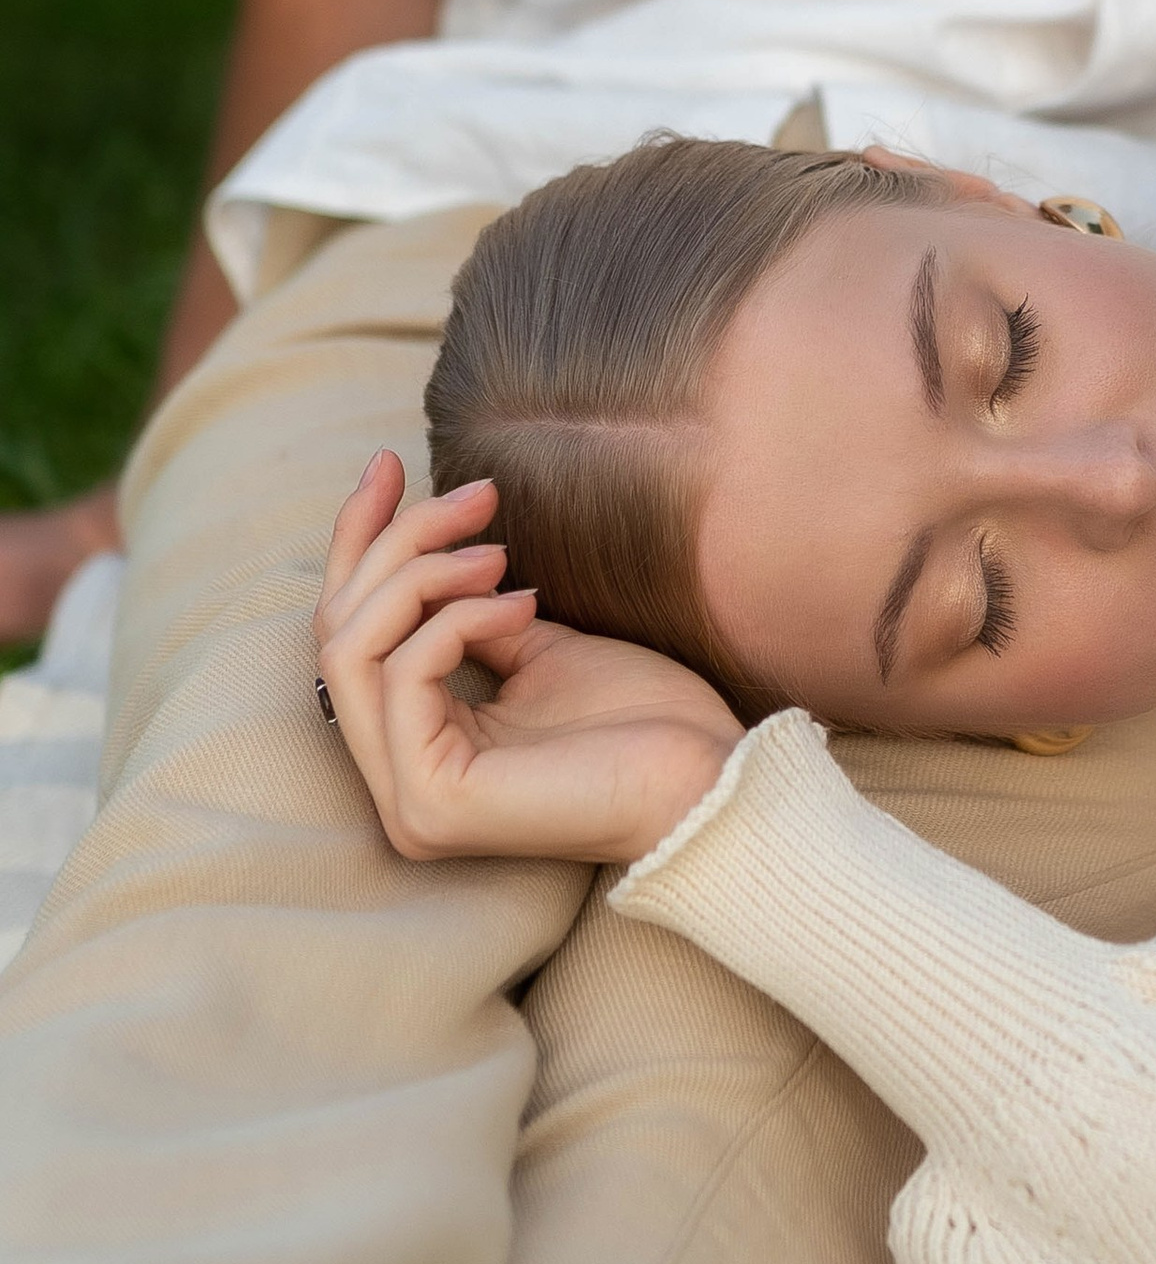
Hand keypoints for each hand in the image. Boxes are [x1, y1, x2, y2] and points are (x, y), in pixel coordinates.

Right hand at [314, 452, 744, 869]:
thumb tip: (426, 554)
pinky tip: (522, 604)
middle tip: (480, 495)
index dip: (357, 541)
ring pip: (353, 648)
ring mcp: (407, 798)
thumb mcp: (539, 645)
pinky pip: (404, 674)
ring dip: (424, 573)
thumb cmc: (644, 717)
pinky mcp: (430, 800)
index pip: (347, 635)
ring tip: (502, 553)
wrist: (708, 779)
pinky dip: (457, 618)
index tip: (389, 463)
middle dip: (398, 540)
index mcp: (417, 749)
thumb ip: (470, 615)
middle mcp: (396, 782)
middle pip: (339, 632)